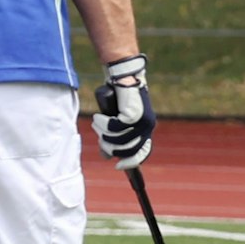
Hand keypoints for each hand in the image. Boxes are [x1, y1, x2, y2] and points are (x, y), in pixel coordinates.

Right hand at [91, 54, 155, 168]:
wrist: (123, 77)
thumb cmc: (118, 99)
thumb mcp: (115, 121)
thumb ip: (112, 138)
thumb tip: (106, 157)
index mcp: (145, 130)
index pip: (142, 154)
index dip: (130, 163)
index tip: (117, 166)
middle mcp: (147, 127)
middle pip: (126, 150)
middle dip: (109, 146)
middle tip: (99, 134)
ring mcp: (142, 121)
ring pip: (118, 139)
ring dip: (103, 133)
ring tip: (98, 122)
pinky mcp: (134, 113)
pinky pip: (115, 127)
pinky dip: (103, 123)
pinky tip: (99, 116)